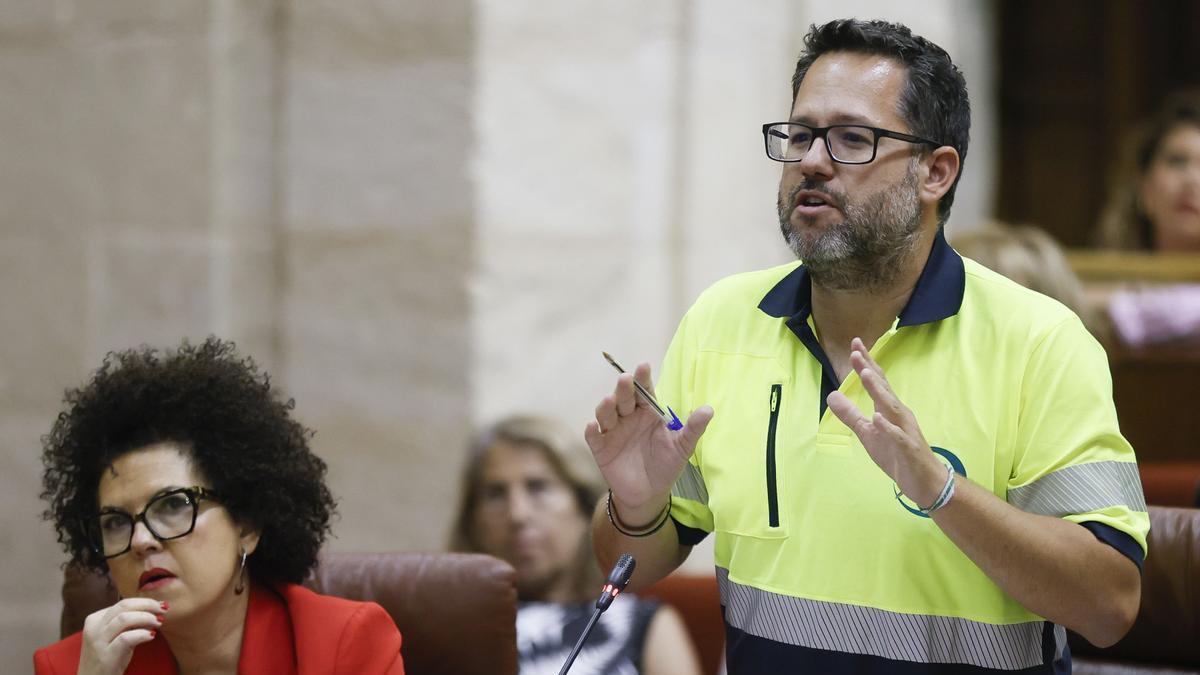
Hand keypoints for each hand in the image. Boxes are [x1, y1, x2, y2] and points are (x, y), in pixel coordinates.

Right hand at [78, 598, 165, 674]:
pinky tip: (151, 636)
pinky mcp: (106, 656)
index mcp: (95, 619)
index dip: (144, 602)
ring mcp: (98, 642)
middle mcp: (94, 628)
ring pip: (124, 619)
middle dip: (147, 605)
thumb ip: (130, 622)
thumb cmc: (109, 657)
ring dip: (146, 618)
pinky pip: (126, 638)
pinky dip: (141, 634)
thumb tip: (154, 610)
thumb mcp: (116, 635)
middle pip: (124, 606)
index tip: (160, 606)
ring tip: (159, 623)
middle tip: (163, 610)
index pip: (123, 603)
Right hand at [585, 362, 712, 522]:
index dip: (642, 379)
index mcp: (647, 412)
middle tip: (626, 379)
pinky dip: (591, 431)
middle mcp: (628, 417)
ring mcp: (612, 431)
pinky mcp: (600, 448)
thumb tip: (709, 410)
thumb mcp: (682, 447)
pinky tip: (592, 426)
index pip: (644, 391)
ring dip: (606, 406)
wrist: (649, 493)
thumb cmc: (666, 464)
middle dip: (623, 388)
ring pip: (605, 413)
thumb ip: (693, 428)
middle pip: (623, 398)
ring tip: (610, 401)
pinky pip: (593, 437)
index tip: (643, 366)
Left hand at [826, 338, 944, 506]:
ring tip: (865, 375)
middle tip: (857, 351)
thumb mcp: (868, 433)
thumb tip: (831, 395)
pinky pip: (898, 436)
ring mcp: (905, 430)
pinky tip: (877, 418)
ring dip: (879, 391)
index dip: (866, 364)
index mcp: (889, 409)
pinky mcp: (908, 448)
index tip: (855, 345)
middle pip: (884, 388)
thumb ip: (850, 415)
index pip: (877, 382)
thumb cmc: (897, 454)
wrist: (925, 481)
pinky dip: (888, 427)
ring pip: (892, 407)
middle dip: (870, 370)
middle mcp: (899, 414)